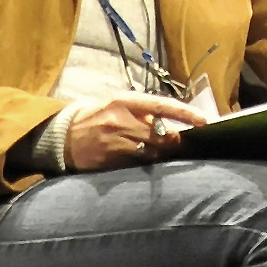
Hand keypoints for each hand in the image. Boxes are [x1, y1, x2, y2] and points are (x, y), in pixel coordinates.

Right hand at [63, 94, 200, 171]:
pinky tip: (144, 161)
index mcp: (124, 101)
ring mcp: (114, 142)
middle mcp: (120, 121)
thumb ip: (143, 111)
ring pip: (152, 152)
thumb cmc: (96, 116)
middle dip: (174, 141)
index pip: (162, 106)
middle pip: (161, 134)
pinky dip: (145, 164)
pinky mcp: (108, 161)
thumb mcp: (117, 104)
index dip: (185, 114)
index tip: (204, 121)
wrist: (62, 136)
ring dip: (162, 154)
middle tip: (182, 143)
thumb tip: (172, 121)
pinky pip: (136, 165)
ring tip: (165, 153)